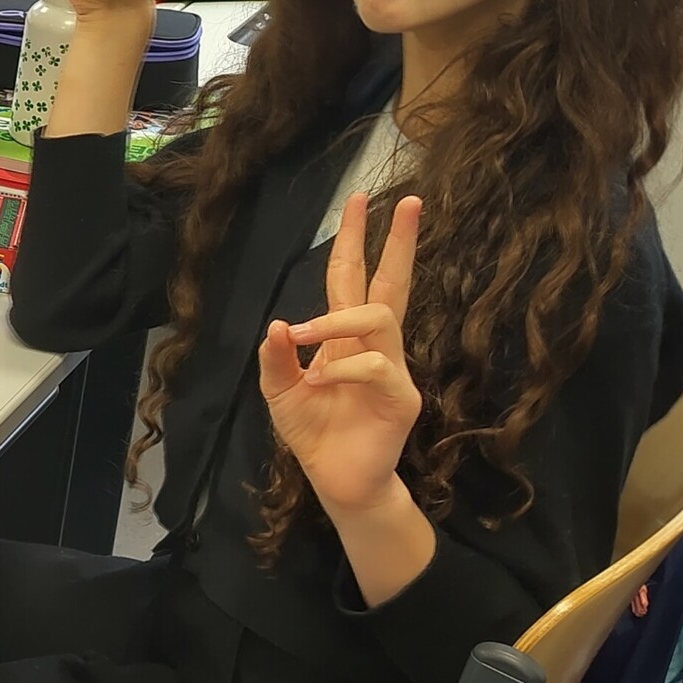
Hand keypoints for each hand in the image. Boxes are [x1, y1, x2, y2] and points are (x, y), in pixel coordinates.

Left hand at [259, 194, 422, 512]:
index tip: (358, 201)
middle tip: (407, 201)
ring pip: (380, 317)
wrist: (337, 482)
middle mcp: (373, 346)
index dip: (354, 241)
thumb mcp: (280, 391)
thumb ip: (275, 358)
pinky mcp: (400, 397)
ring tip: (304, 336)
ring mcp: (393, 369)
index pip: (353, 278)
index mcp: (345, 338)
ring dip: (338, 318)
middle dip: (398, 242)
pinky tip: (323, 381)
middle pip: (391, 283)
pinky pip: (377, 366)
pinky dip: (344, 367)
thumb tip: (278, 322)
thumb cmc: (314, 433)